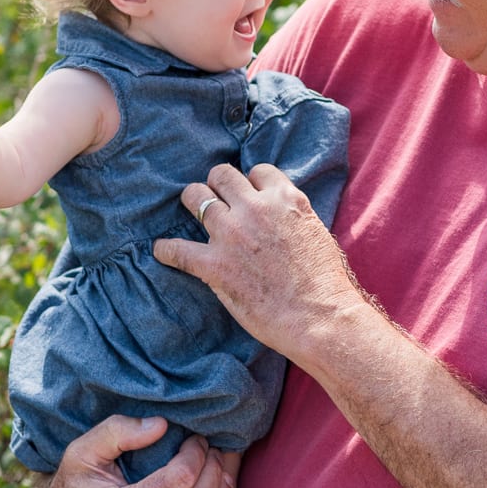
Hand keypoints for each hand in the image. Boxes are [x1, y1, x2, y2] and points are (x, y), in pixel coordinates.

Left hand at [154, 163, 371, 362]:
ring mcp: (231, 234)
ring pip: (196, 196)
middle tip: (216, 198)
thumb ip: (292, 215)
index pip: (258, 171)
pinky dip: (166, 250)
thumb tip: (277, 217)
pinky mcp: (214, 264)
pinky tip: (161, 250)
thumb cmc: (325, 281)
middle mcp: (255, 207)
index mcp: (284, 198)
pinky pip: (176, 249)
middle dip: (217, 184)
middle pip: (221, 175)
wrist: (319, 316)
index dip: (252, 183)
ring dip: (192, 202)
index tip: (249, 195)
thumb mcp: (315, 231)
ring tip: (190, 211)